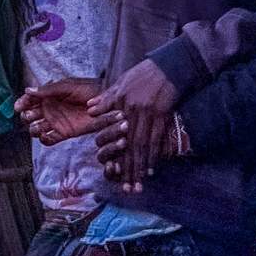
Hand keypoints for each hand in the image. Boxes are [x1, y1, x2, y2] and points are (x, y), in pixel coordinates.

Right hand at [15, 78, 114, 144]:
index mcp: (48, 95)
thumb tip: (28, 90)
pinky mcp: (64, 133)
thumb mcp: (67, 86)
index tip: (18, 107)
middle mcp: (49, 109)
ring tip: (37, 129)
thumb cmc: (88, 89)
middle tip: (31, 117)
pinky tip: (45, 136)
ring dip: (33, 129)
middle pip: (31, 115)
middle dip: (27, 116)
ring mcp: (56, 122)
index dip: (22, 103)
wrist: (106, 103)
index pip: (30, 99)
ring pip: (37, 128)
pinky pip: (50, 139)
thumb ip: (48, 90)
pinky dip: (44, 140)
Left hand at [88, 60, 176, 191]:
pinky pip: (156, 140)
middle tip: (125, 188)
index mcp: (119, 102)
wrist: (166, 67)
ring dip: (138, 167)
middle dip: (126, 167)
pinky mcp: (161, 116)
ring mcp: (147, 114)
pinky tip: (150, 170)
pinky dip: (153, 157)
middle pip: (128, 144)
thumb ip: (106, 98)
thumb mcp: (120, 82)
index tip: (109, 168)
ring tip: (137, 186)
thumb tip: (89, 110)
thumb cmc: (142, 75)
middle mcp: (131, 110)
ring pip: (141, 146)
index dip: (111, 151)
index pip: (113, 131)